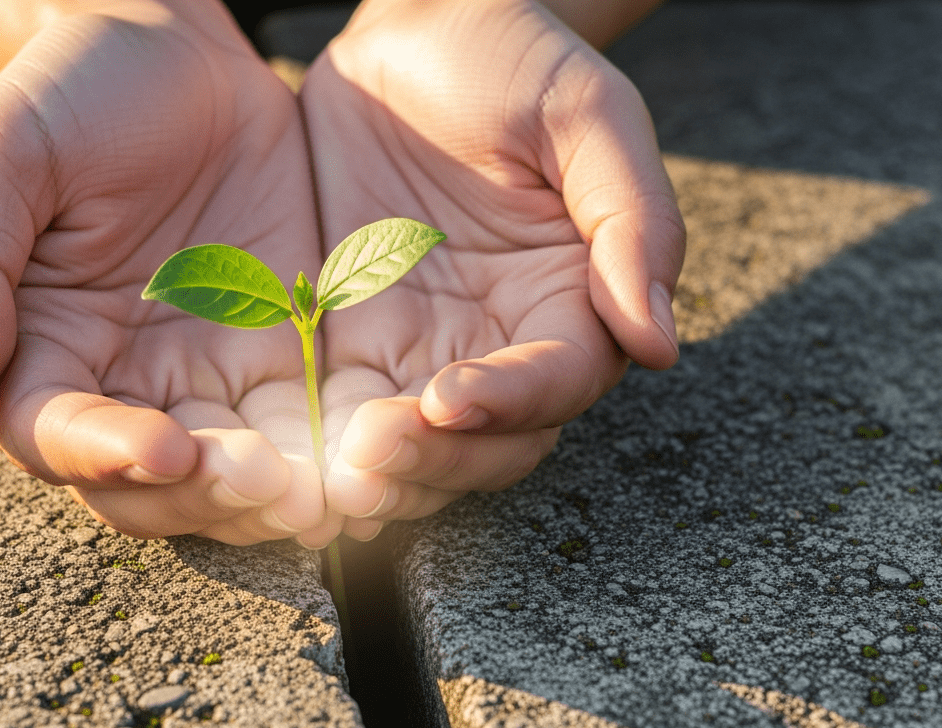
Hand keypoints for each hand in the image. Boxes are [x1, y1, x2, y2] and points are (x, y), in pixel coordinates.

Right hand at [0, 2, 333, 544]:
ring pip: (237, 478)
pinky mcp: (284, 355)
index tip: (169, 450)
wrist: (173, 46)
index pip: (58, 437)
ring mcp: (208, 377)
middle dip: (210, 499)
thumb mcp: (1, 156)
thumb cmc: (70, 94)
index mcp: (39, 352)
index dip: (106, 456)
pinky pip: (311, 423)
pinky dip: (338, 452)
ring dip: (281, 496)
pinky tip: (378, 448)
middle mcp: (123, 385)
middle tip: (274, 488)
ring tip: (334, 491)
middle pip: (153, 487)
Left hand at [300, 0, 685, 531]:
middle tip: (373, 450)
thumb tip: (658, 341)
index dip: (514, 402)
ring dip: (383, 469)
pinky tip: (284, 445)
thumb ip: (631, 221)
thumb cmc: (515, 60)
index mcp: (574, 299)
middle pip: (494, 442)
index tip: (452, 397)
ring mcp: (429, 346)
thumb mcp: (587, 117)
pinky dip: (322, 441)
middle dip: (440, 459)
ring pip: (421, 447)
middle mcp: (506, 341)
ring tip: (330, 465)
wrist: (418, 25)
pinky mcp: (358, 338)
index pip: (561, 381)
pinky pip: (344, 409)